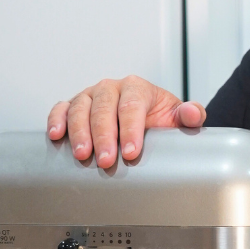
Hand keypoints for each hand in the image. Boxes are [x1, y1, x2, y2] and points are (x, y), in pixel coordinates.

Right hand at [46, 76, 205, 164]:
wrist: (146, 118)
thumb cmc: (159, 119)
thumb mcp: (177, 117)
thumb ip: (189, 115)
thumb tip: (192, 113)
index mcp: (137, 88)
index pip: (132, 106)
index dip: (131, 129)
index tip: (132, 151)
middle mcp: (112, 88)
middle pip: (104, 108)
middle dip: (104, 136)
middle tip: (106, 160)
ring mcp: (91, 96)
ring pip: (80, 108)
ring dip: (79, 132)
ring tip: (82, 155)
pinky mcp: (74, 105)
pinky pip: (61, 108)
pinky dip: (56, 120)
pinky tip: (56, 136)